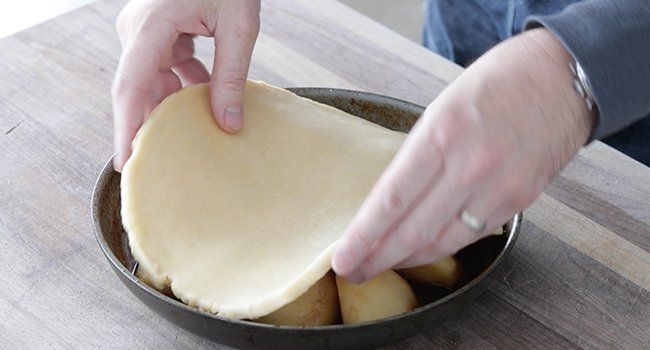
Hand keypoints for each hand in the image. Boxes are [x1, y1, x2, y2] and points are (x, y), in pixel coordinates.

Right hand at [111, 0, 259, 170]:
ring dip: (173, 106)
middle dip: (149, 125)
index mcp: (151, 25)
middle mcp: (139, 30)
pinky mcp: (159, 33)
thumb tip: (229, 124)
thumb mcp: (239, 26)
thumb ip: (232, 76)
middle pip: (137, 89)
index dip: (126, 126)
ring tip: (189, 140)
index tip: (125, 161)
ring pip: (153, 82)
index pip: (130, 85)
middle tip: (160, 165)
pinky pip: (166, 69)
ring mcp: (146, 32)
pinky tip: (205, 103)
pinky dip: (184, 88)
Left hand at [332, 28, 594, 282]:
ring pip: (443, 241)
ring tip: (382, 266)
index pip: (392, 200)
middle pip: (413, 230)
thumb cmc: (497, 83)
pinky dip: (443, 246)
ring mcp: (499, 187)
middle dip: (377, 258)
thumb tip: (393, 199)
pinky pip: (473, 235)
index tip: (342, 258)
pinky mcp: (520, 201)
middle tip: (353, 272)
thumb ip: (419, 154)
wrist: (563, 77)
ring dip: (408, 259)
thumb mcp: (443, 107)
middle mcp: (470, 165)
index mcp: (442, 133)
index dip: (363, 236)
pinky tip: (423, 250)